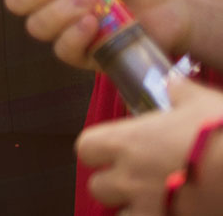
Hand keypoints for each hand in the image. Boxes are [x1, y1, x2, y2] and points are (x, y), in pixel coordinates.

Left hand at [77, 76, 222, 213]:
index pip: (86, 148)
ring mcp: (151, 209)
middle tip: (140, 176)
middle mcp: (131, 178)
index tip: (117, 148)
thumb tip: (171, 83)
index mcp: (128, 143)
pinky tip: (178, 210)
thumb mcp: (201, 101)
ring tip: (157, 198)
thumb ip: (178, 91)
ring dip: (134, 208)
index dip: (99, 148)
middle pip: (98, 187)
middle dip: (115, 183)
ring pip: (120, 215)